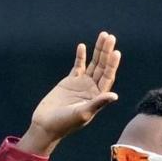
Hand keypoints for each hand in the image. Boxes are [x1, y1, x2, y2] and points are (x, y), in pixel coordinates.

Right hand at [18, 31, 120, 155]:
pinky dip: (80, 56)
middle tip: (110, 37)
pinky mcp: (69, 81)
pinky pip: (77, 66)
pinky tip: (82, 46)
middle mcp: (92, 88)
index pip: (108, 77)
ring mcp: (81, 84)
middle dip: (106, 52)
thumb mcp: (82, 113)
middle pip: (102, 67)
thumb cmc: (65, 123)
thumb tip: (114, 96)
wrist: (46, 125)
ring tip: (103, 36)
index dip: (112, 65)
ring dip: (98, 50)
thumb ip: (98, 103)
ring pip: (92, 64)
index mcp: (98, 96)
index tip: (115, 52)